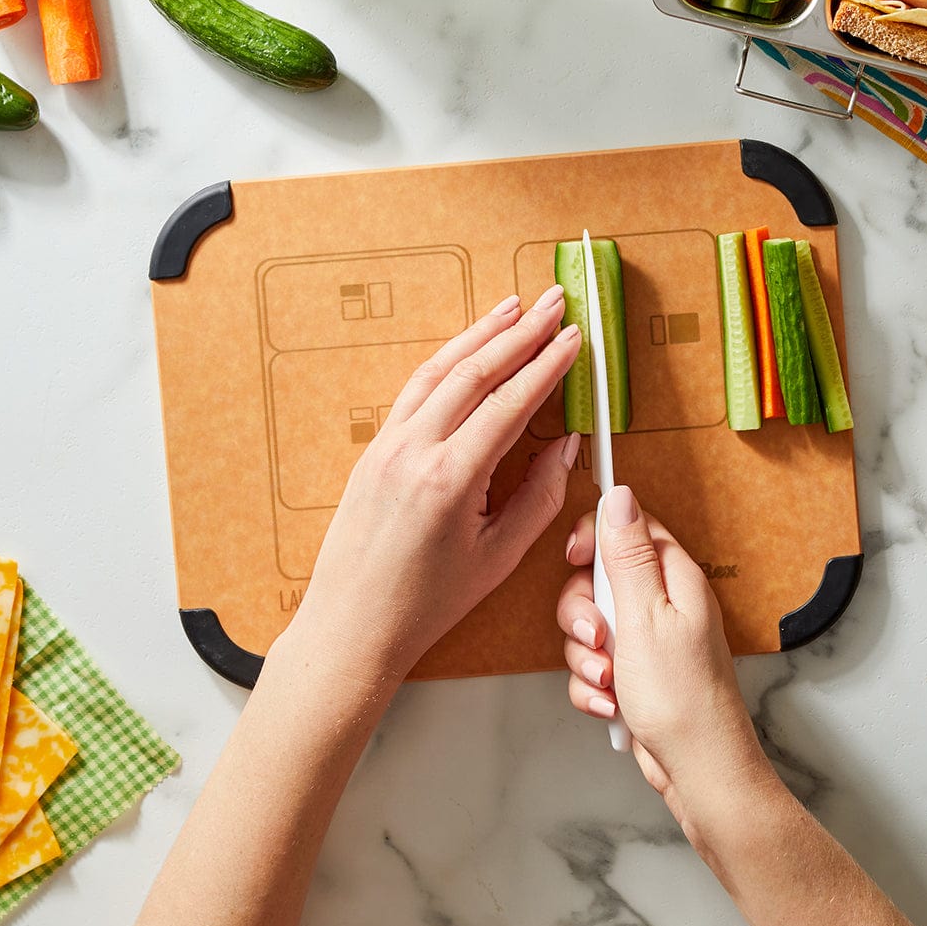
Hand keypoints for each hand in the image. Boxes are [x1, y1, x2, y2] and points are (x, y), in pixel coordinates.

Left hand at [293, 286, 581, 684]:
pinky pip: (415, 388)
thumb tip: (565, 443)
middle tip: (552, 302)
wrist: (353, 623)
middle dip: (520, 331)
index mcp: (449, 479)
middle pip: (476, 371)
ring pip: (440, 369)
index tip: (573, 337)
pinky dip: (447, 359)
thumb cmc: (426, 603)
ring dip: (480, 333)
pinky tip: (468, 346)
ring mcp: (388, 444)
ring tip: (514, 307)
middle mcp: (415, 450)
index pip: (510, 402)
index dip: (547, 364)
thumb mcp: (498, 557)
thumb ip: (540, 495)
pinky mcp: (375, 448)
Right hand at [556, 487, 769, 827]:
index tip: (576, 559)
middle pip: (598, 579)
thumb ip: (627, 554)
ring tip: (608, 681)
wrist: (699, 772)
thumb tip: (619, 495)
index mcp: (673, 577)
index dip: (595, 538)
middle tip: (597, 637)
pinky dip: (593, 687)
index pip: (628, 527)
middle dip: (582, 612)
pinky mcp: (634, 675)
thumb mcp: (645, 616)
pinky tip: (610, 706)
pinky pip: (593, 665)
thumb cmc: (682, 698)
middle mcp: (663, 603)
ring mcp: (648, 641)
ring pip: (590, 626)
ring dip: (586, 657)